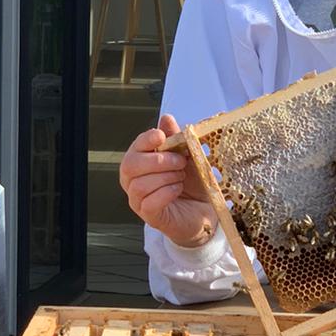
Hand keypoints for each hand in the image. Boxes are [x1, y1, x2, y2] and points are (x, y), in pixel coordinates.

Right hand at [118, 114, 217, 247]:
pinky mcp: (149, 216)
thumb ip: (176, 139)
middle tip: (181, 162)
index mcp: (141, 162)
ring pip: (139, 184)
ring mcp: (138, 200)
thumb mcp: (188, 157)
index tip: (162, 136)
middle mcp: (133, 181)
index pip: (134, 148)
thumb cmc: (193, 185)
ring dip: (165, 177)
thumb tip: (166, 118)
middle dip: (158, 160)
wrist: (205, 212)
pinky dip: (167, 192)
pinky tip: (178, 189)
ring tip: (181, 177)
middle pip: (130, 165)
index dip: (146, 139)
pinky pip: (150, 202)